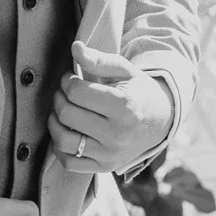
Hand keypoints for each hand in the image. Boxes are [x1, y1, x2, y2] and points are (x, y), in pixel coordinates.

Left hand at [47, 44, 176, 175]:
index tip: (70, 78)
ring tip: (60, 111)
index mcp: (124, 106)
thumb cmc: (138, 92)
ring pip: (63, 141)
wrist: (161, 121)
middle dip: (58, 98)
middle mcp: (117, 134)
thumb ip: (99, 60)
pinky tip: (65, 131)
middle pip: (67, 114)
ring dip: (54, 122)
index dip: (66, 80)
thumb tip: (75, 48)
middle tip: (64, 92)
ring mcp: (110, 154)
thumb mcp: (125, 71)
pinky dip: (59, 148)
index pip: (76, 92)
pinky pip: (69, 163)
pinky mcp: (104, 167)